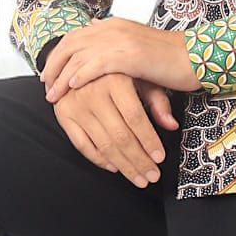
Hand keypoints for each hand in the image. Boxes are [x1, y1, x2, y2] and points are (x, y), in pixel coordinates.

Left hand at [40, 17, 200, 100]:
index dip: (59, 53)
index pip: (76, 36)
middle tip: (45, 85)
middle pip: (71, 43)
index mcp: (114, 24)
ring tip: (53, 94)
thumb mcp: (137, 48)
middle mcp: (113, 28)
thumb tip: (96, 40)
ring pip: (78, 55)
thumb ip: (116, 46)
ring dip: (61, 75)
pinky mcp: (128, 55)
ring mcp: (120, 40)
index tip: (50, 72)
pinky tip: (71, 88)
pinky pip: (94, 65)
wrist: (195, 58)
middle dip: (54, 64)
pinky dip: (79, 76)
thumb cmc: (169, 58)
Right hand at [53, 74, 179, 187]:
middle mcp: (92, 91)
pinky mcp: (63, 114)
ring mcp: (75, 104)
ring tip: (139, 178)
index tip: (160, 158)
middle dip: (138, 160)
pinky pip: (82, 145)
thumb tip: (171, 125)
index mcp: (114, 79)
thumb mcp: (140, 76)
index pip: (135, 117)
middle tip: (152, 176)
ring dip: (123, 166)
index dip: (148, 140)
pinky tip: (115, 167)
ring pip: (103, 145)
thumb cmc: (118, 69)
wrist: (79, 57)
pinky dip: (99, 160)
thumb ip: (157, 99)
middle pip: (120, 135)